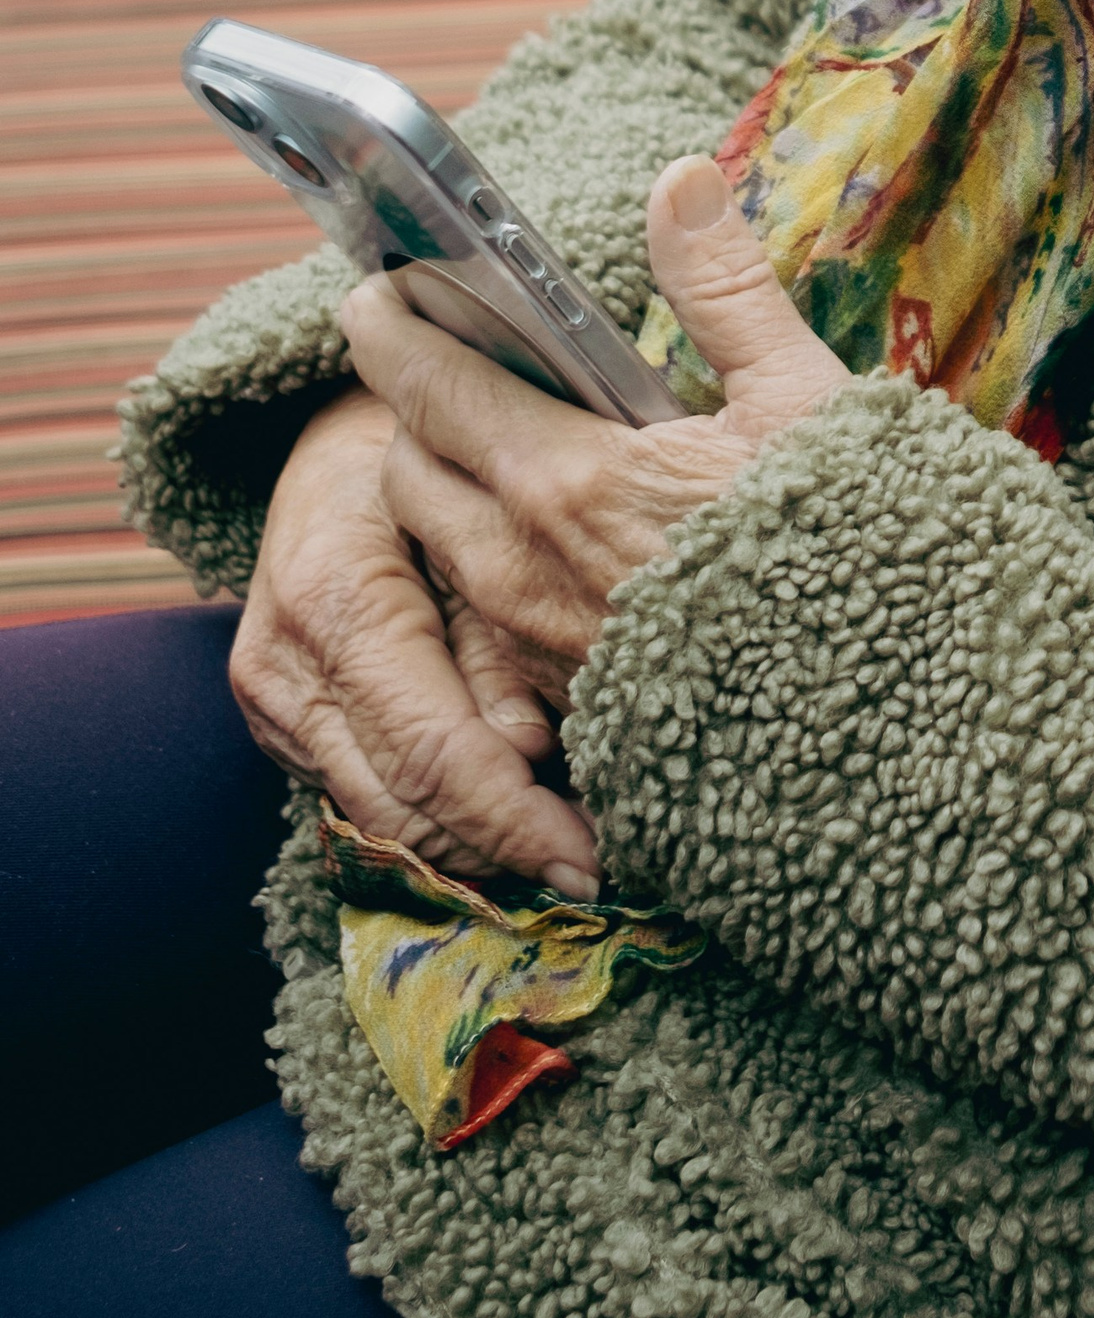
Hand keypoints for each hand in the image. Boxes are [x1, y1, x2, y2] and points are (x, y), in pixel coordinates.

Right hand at [232, 381, 603, 893]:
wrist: (342, 444)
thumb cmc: (433, 459)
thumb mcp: (480, 519)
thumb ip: (498, 629)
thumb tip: (525, 749)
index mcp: (338, 598)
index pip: (431, 749)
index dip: (512, 818)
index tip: (589, 861)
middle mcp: (287, 663)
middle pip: (401, 804)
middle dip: (500, 849)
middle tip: (596, 872)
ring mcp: (273, 702)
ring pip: (378, 819)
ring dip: (470, 849)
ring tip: (563, 860)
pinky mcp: (281, 723)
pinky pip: (362, 796)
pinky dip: (434, 819)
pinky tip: (507, 826)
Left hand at [343, 155, 849, 700]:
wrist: (876, 715)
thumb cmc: (846, 552)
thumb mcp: (799, 397)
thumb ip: (722, 287)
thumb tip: (679, 179)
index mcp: (565, 478)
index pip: (432, 386)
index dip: (393, 330)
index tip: (375, 293)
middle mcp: (522, 568)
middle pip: (408, 471)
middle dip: (413, 414)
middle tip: (445, 371)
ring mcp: (534, 647)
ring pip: (440, 550)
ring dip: (448, 493)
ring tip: (498, 453)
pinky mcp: (564, 703)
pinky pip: (483, 623)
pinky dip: (492, 570)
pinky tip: (557, 551)